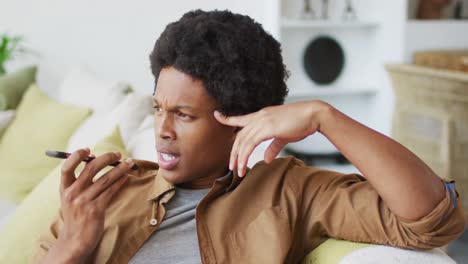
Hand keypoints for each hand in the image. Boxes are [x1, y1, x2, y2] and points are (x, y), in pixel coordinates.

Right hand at [54, 148, 134, 261]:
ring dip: (120, 168)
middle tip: (117, 154)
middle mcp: (72, 193)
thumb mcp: (71, 197)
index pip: (66, 167)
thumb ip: (80, 180)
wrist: (75, 240)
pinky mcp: (96, 210)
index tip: (89, 149)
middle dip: (106, 158)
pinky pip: (111, 191)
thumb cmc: (76, 215)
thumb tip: (94, 159)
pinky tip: (126, 176)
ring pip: (106, 179)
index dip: (77, 156)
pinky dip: (120, 181)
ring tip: (129, 162)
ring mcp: (84, 202)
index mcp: (64, 188)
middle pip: (90, 168)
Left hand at [214, 100, 328, 176]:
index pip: (240, 118)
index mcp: (262, 116)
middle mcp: (259, 117)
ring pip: (243, 141)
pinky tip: (244, 164)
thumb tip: (267, 158)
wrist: (313, 115)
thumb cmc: (301, 123)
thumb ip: (273, 146)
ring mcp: (263, 121)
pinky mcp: (268, 127)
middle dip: (234, 152)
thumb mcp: (284, 135)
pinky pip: (251, 143)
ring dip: (239, 157)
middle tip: (231, 166)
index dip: (227, 118)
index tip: (217, 115)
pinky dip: (245, 155)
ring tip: (237, 170)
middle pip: (239, 136)